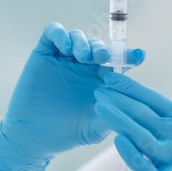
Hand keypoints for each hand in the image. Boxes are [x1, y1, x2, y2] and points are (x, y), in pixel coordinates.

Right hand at [0, 22, 144, 170]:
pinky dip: (61, 34)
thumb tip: (133, 106)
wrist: (33, 137)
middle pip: (99, 46)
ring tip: (82, 56)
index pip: (119, 63)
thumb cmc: (67, 135)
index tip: (139, 56)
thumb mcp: (94, 129)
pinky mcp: (43, 54)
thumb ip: (112, 117)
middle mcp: (83, 67)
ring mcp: (62, 59)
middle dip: (103, 49)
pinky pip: (53, 33)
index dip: (130, 56)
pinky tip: (66, 49)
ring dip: (84, 43)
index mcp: (100, 81)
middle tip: (102, 58)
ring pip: (78, 37)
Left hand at [92, 71, 171, 170]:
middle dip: (119, 100)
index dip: (131, 87)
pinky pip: (144, 165)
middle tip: (99, 90)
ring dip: (118, 119)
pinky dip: (129, 153)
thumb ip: (165, 118)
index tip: (110, 77)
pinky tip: (116, 139)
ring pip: (142, 136)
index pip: (155, 99)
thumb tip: (132, 97)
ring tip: (99, 107)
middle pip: (145, 115)